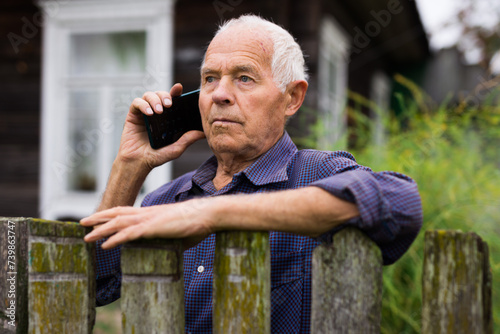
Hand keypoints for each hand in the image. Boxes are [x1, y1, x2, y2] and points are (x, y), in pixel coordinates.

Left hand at [81, 198, 214, 249]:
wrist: (207, 214)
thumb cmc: (197, 223)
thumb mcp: (179, 233)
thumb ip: (169, 239)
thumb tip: (169, 250)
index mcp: (152, 213)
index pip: (126, 211)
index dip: (110, 214)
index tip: (98, 218)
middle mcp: (148, 213)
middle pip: (117, 213)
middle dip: (98, 218)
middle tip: (82, 223)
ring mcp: (150, 219)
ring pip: (118, 223)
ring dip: (100, 230)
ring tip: (86, 237)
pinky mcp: (153, 228)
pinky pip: (129, 234)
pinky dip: (114, 239)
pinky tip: (104, 245)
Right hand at [119, 83, 204, 170]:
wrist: (138, 163)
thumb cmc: (157, 156)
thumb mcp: (176, 148)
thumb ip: (188, 139)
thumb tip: (203, 133)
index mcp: (168, 118)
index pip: (173, 100)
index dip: (175, 92)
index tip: (179, 88)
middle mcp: (156, 113)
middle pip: (160, 94)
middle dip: (165, 95)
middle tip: (169, 104)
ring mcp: (144, 113)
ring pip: (149, 95)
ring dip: (155, 100)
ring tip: (159, 111)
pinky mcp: (133, 115)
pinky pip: (137, 102)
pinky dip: (143, 105)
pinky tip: (149, 113)